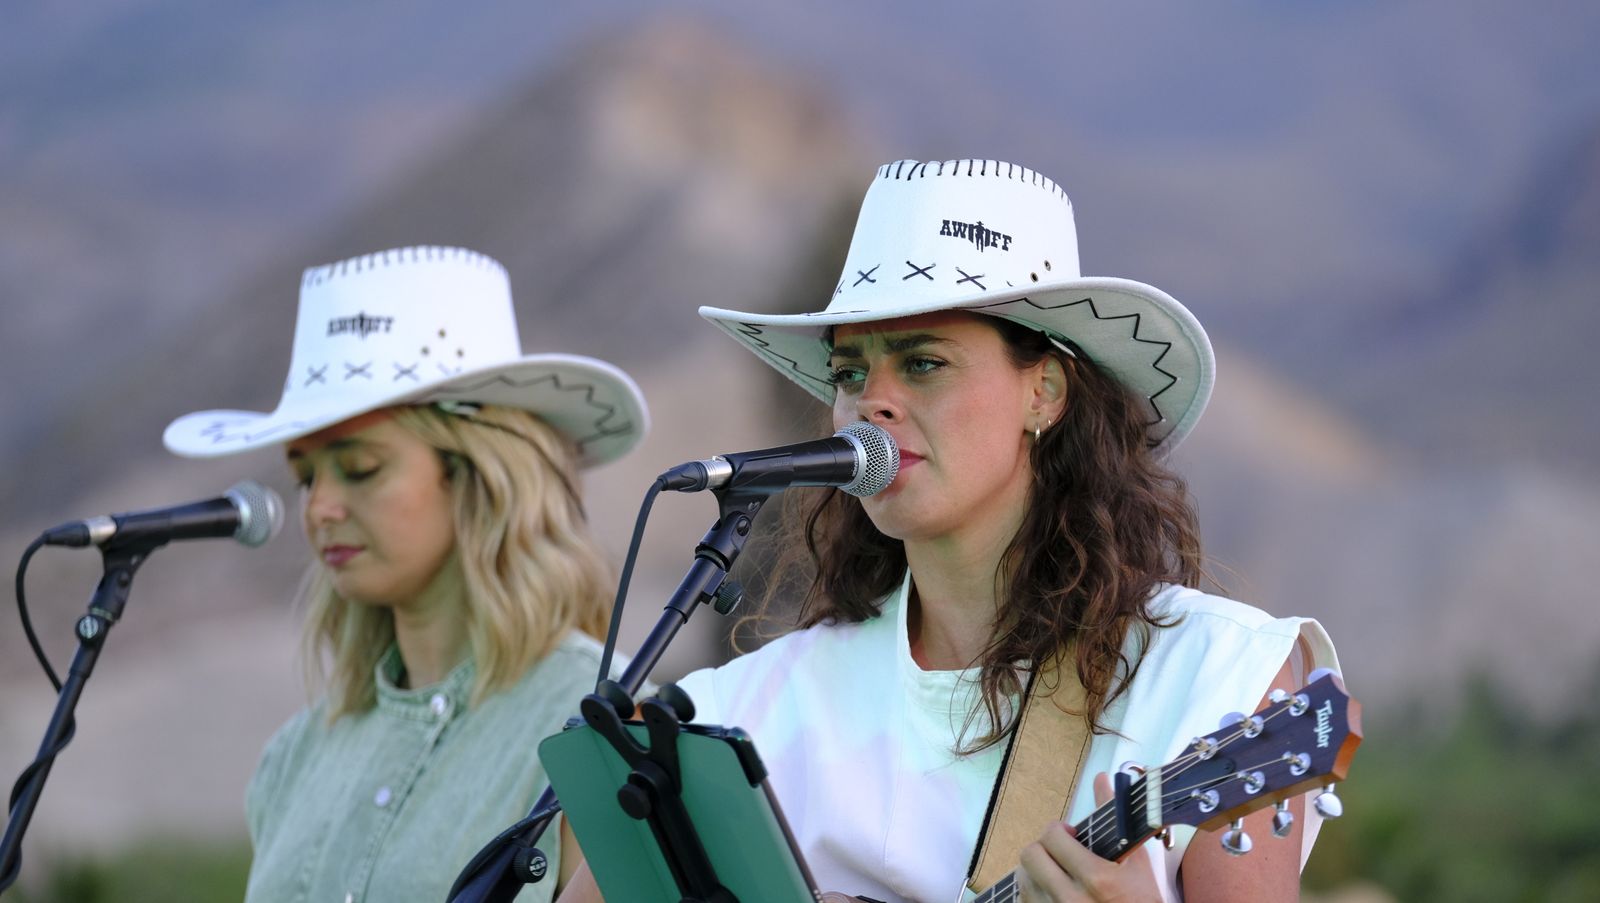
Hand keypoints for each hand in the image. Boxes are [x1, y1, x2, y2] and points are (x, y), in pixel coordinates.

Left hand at [1017, 773, 1162, 901]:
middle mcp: (1072, 900)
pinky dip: (1035, 891)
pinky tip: (1052, 890)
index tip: (1070, 835)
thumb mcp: (1136, 863)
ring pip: (1023, 879)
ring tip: (1057, 872)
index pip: (1052, 838)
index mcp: (1097, 879)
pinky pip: (1024, 899)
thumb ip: (1116, 818)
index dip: (1059, 830)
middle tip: (1060, 852)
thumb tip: (1102, 780)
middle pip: (1030, 856)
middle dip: (1044, 848)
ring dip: (1038, 870)